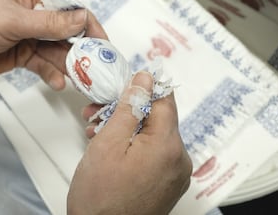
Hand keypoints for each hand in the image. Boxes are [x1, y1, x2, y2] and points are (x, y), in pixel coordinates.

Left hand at [0, 0, 106, 89]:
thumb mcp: (12, 21)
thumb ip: (49, 23)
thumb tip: (82, 19)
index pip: (69, 8)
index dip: (87, 24)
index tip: (101, 41)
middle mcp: (34, 17)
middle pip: (66, 32)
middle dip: (81, 49)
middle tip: (94, 66)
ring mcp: (29, 37)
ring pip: (57, 51)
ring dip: (68, 65)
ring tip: (80, 79)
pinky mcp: (23, 56)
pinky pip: (44, 65)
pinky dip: (52, 74)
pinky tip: (59, 82)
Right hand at [68, 71, 191, 214]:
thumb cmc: (100, 198)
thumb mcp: (108, 143)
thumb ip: (129, 107)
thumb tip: (145, 79)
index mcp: (168, 146)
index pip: (164, 99)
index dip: (143, 88)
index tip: (123, 86)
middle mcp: (179, 159)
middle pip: (157, 118)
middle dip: (126, 111)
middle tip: (97, 112)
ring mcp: (175, 174)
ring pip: (153, 135)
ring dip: (127, 128)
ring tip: (98, 132)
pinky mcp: (168, 183)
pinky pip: (154, 153)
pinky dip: (134, 146)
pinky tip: (112, 148)